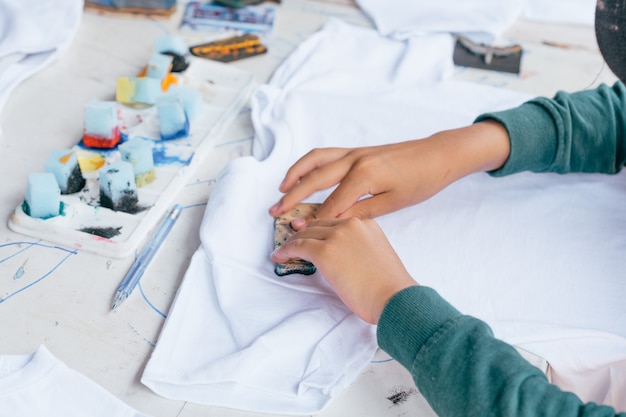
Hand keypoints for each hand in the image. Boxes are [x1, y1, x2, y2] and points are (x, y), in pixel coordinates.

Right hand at [269, 121, 509, 227]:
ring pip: (315, 160)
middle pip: (315, 179)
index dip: (314, 220)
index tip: (298, 233)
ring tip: (280, 189)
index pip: (331, 203)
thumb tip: (333, 223)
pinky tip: (303, 174)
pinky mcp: (357, 151)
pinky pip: (325, 155)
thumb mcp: (392, 202)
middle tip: (275, 211)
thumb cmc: (420, 181)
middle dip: (293, 196)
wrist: (438, 155)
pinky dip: (309, 163)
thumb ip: (360, 212)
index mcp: (364, 176)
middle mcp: (354, 160)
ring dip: (295, 174)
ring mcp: (354, 152)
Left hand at [271, 217, 416, 323]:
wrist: (394, 298)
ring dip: (292, 243)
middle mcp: (351, 225)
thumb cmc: (390, 287)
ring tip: (283, 251)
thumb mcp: (378, 256)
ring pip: (305, 234)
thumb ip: (360, 249)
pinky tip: (279, 256)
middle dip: (303, 233)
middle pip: (318, 225)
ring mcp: (337, 236)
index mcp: (366, 224)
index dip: (318, 229)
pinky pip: (298, 247)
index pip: (335, 222)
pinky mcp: (325, 252)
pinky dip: (286, 251)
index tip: (308, 233)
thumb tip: (342, 259)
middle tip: (292, 240)